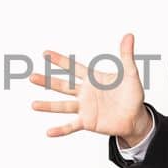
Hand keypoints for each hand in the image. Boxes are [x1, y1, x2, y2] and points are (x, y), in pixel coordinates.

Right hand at [28, 33, 151, 143]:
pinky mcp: (88, 122)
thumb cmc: (132, 95)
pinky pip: (71, 126)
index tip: (45, 53)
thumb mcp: (130, 74)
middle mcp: (84, 93)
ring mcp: (84, 108)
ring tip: (34, 105)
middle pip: (62, 85)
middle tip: (31, 77)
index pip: (73, 67)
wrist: (136, 117)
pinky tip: (49, 132)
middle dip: (47, 81)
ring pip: (63, 106)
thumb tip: (129, 35)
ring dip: (48, 106)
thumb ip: (126, 55)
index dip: (60, 61)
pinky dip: (61, 130)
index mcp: (92, 79)